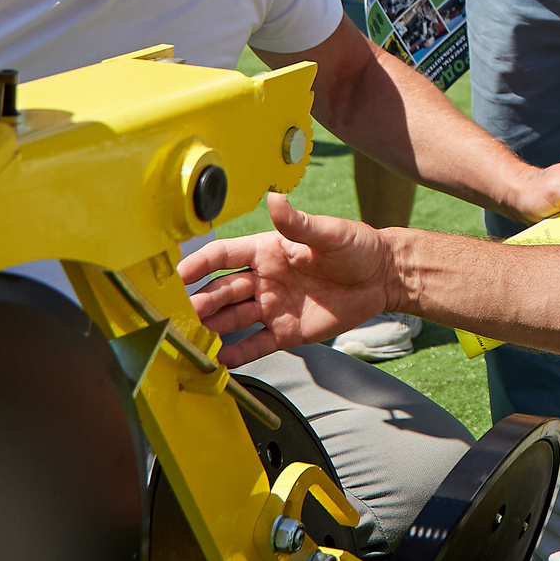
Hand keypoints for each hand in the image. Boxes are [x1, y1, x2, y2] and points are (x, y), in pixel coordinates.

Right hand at [178, 198, 394, 362]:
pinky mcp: (286, 333)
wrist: (382, 278)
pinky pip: (255, 345)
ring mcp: (272, 307)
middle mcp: (262, 279)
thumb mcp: (329, 234)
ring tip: (189, 339)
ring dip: (211, 328)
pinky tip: (218, 363)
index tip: (178, 274)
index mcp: (267, 250)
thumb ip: (299, 223)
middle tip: (177, 314)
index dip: (200, 264)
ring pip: (232, 319)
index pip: (224, 256)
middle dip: (198, 302)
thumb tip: (275, 198)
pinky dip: (237, 355)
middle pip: (221, 291)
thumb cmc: (356, 247)